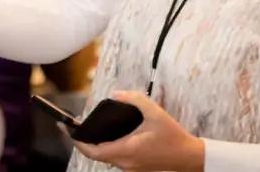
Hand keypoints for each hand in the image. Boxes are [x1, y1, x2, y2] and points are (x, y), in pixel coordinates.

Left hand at [69, 91, 204, 171]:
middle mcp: (126, 163)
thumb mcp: (155, 112)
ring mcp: (131, 168)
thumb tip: (116, 94)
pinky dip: (108, 148)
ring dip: (96, 146)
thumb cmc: (172, 136)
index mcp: (127, 151)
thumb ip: (134, 99)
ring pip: (106, 158)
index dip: (78, 141)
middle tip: (74, 127)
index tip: (69, 130)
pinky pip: (116, 159)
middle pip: (97, 155)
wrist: (190, 157)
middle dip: (84, 142)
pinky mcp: (136, 168)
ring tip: (90, 129)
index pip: (93, 151)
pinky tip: (109, 136)